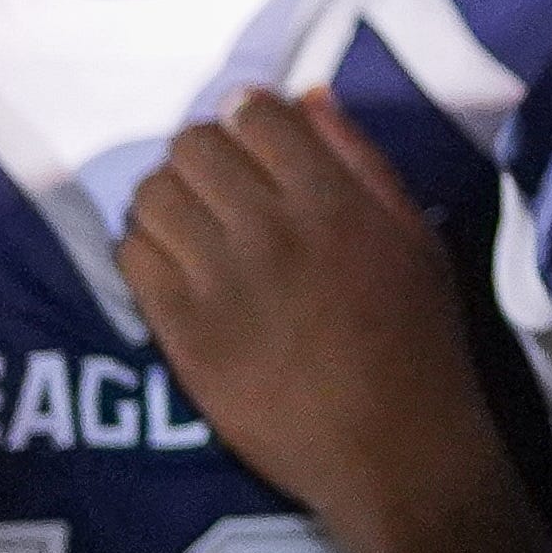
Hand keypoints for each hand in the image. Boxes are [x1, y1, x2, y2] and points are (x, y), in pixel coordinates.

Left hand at [119, 89, 495, 545]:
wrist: (397, 456)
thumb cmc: (418, 344)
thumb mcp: (414, 238)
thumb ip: (360, 160)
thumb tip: (305, 97)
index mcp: (333, 201)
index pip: (253, 111)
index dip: (247, 119)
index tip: (254, 146)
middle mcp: (271, 231)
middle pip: (191, 144)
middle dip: (204, 157)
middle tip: (222, 191)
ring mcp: (221, 284)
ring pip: (153, 194)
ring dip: (170, 201)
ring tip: (195, 230)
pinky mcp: (185, 335)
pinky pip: (133, 257)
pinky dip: (147, 251)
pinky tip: (179, 271)